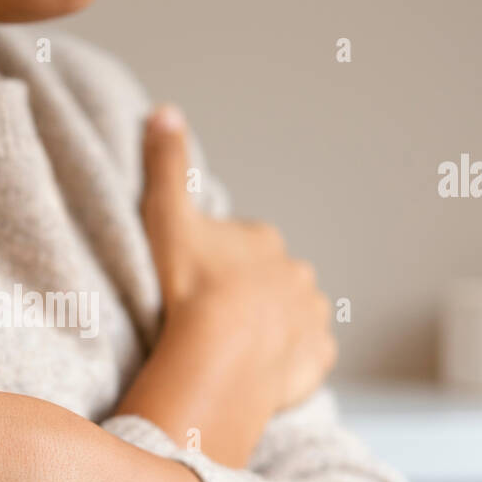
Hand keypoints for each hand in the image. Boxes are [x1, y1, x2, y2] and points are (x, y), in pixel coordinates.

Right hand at [117, 105, 335, 465]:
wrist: (222, 354)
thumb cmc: (192, 285)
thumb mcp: (169, 216)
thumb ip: (167, 165)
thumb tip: (164, 110)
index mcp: (264, 240)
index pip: (243, 247)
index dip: (218, 264)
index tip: (195, 283)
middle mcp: (297, 274)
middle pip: (271, 282)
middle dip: (250, 295)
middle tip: (212, 318)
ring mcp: (311, 317)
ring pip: (292, 318)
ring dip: (272, 328)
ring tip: (234, 349)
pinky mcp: (317, 358)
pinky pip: (306, 357)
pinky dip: (289, 363)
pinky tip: (260, 371)